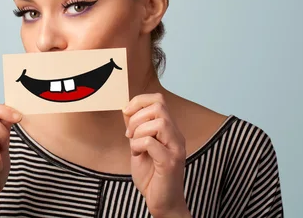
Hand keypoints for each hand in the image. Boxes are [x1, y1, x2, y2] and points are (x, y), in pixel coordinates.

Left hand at [123, 93, 190, 217]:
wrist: (162, 203)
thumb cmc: (151, 176)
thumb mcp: (139, 146)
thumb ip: (136, 129)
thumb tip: (126, 109)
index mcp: (169, 130)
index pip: (158, 100)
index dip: (139, 101)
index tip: (126, 112)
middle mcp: (176, 136)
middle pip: (159, 106)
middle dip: (137, 116)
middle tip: (129, 134)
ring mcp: (175, 148)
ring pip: (159, 122)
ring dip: (138, 131)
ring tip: (135, 145)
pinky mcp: (170, 162)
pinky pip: (151, 142)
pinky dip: (138, 145)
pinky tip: (137, 154)